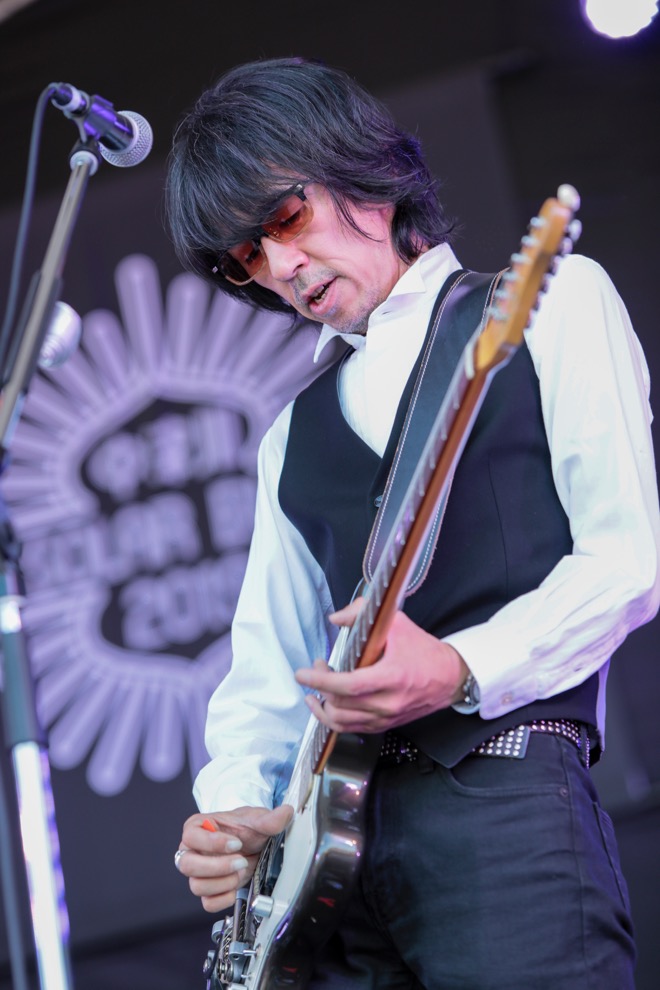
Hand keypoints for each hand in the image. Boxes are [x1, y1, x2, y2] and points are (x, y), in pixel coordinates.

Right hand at [175, 804, 292, 912]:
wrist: (253, 844)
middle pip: (187, 865)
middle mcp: (192, 851)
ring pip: (197, 886)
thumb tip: (285, 813)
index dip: (213, 842)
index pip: (191, 837)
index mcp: (197, 827)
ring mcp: (198, 873)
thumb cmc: (246, 828)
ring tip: (241, 871)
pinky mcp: (207, 891)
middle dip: (217, 866)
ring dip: (223, 882)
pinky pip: (207, 903)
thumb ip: (269, 818)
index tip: (237, 843)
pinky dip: (223, 899)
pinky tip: (236, 887)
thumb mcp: (257, 820)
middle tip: (241, 861)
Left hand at [295, 598, 468, 732]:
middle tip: (316, 667)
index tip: (303, 673)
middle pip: (341, 706)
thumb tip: (336, 618)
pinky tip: (327, 706)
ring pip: (342, 723)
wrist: (450, 677)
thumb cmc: (424, 650)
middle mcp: (388, 703)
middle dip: (320, 687)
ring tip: (315, 691)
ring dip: (322, 707)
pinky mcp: (385, 725)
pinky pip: (352, 729)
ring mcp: (386, 717)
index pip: (349, 685)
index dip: (322, 680)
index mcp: (391, 677)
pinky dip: (334, 719)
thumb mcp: (397, 623)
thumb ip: (363, 613)